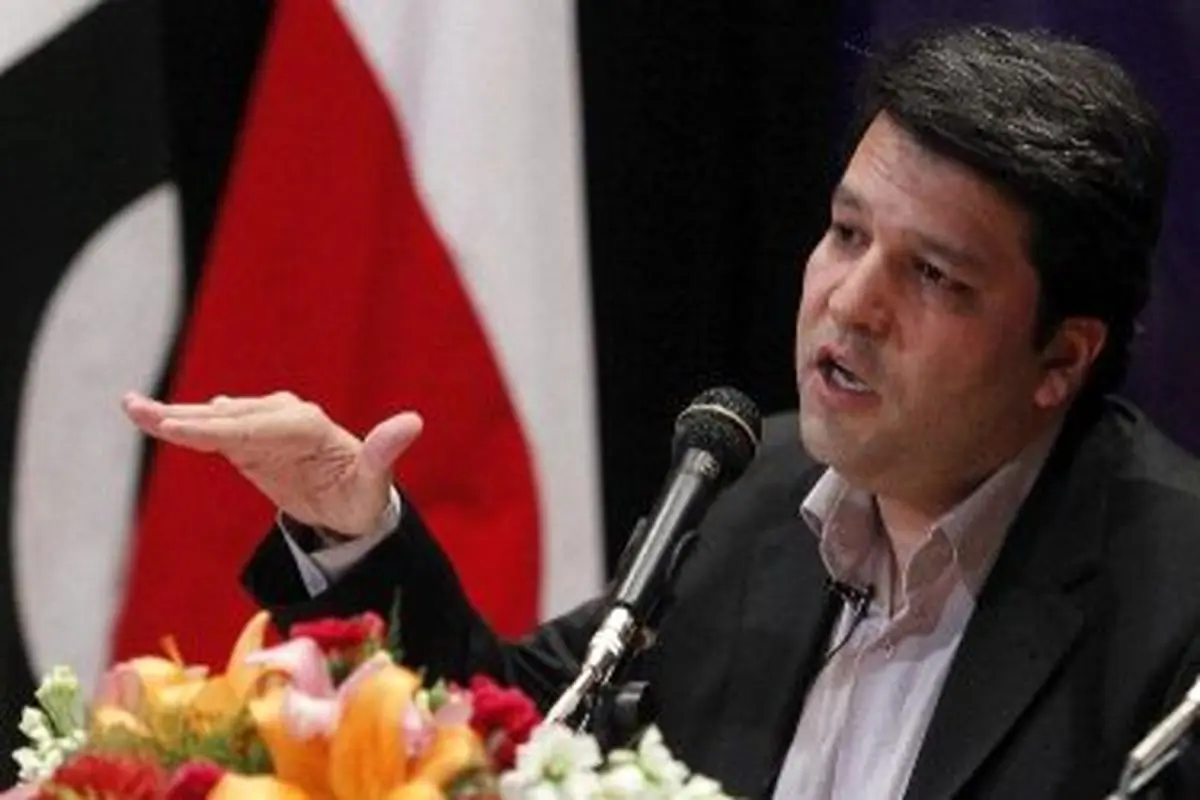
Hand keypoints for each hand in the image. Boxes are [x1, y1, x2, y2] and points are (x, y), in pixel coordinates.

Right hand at [122, 391, 422, 536]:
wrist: (353, 505)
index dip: (218, 428)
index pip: (256, 426)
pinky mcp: (249, 440)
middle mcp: (284, 416)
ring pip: (214, 421)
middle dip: (185, 418)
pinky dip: (181, 426)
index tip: (181, 429)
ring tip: (133, 408)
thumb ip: (384, 451)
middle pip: (229, 418)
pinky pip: (212, 433)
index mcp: (310, 425)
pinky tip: (150, 417)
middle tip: (139, 412)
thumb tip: (413, 421)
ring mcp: (264, 424)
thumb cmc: (363, 496)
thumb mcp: (375, 483)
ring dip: (174, 416)